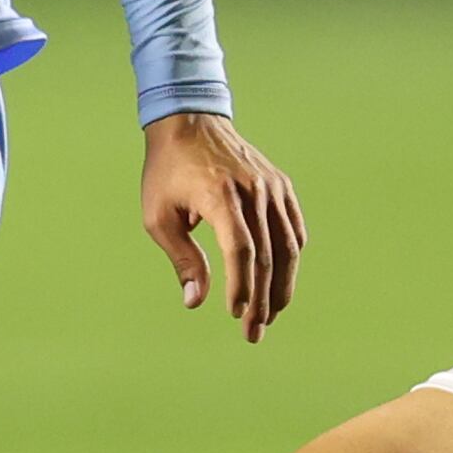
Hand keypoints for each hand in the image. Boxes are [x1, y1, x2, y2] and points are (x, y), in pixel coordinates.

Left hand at [144, 109, 303, 339]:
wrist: (189, 121)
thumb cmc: (167, 172)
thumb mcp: (158, 217)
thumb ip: (182, 258)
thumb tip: (196, 302)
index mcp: (219, 195)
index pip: (240, 249)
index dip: (241, 285)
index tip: (235, 314)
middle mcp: (252, 189)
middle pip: (267, 255)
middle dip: (262, 299)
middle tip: (254, 332)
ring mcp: (271, 186)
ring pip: (288, 246)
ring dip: (281, 286)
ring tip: (271, 315)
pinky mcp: (280, 185)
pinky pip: (293, 228)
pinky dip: (291, 258)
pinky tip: (282, 281)